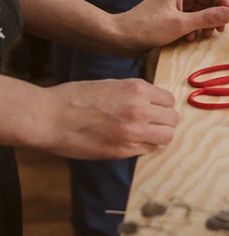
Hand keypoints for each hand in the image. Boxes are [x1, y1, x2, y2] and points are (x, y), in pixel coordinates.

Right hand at [38, 79, 178, 159]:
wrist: (49, 117)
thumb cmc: (76, 97)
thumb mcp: (111, 85)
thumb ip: (135, 93)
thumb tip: (153, 102)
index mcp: (137, 89)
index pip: (169, 100)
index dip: (163, 105)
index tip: (155, 109)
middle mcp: (139, 110)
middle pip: (172, 119)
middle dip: (165, 121)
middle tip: (152, 122)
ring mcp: (132, 132)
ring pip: (166, 137)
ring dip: (159, 135)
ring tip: (146, 134)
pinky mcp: (122, 151)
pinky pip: (148, 150)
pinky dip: (145, 146)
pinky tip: (132, 141)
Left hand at [115, 0, 228, 56]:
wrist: (121, 37)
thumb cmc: (147, 27)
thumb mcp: (181, 24)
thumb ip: (208, 18)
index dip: (224, 1)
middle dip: (216, 15)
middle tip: (219, 31)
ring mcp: (178, 2)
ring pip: (203, 10)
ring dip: (207, 23)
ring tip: (205, 35)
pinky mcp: (174, 14)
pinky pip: (193, 18)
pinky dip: (196, 27)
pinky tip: (190, 38)